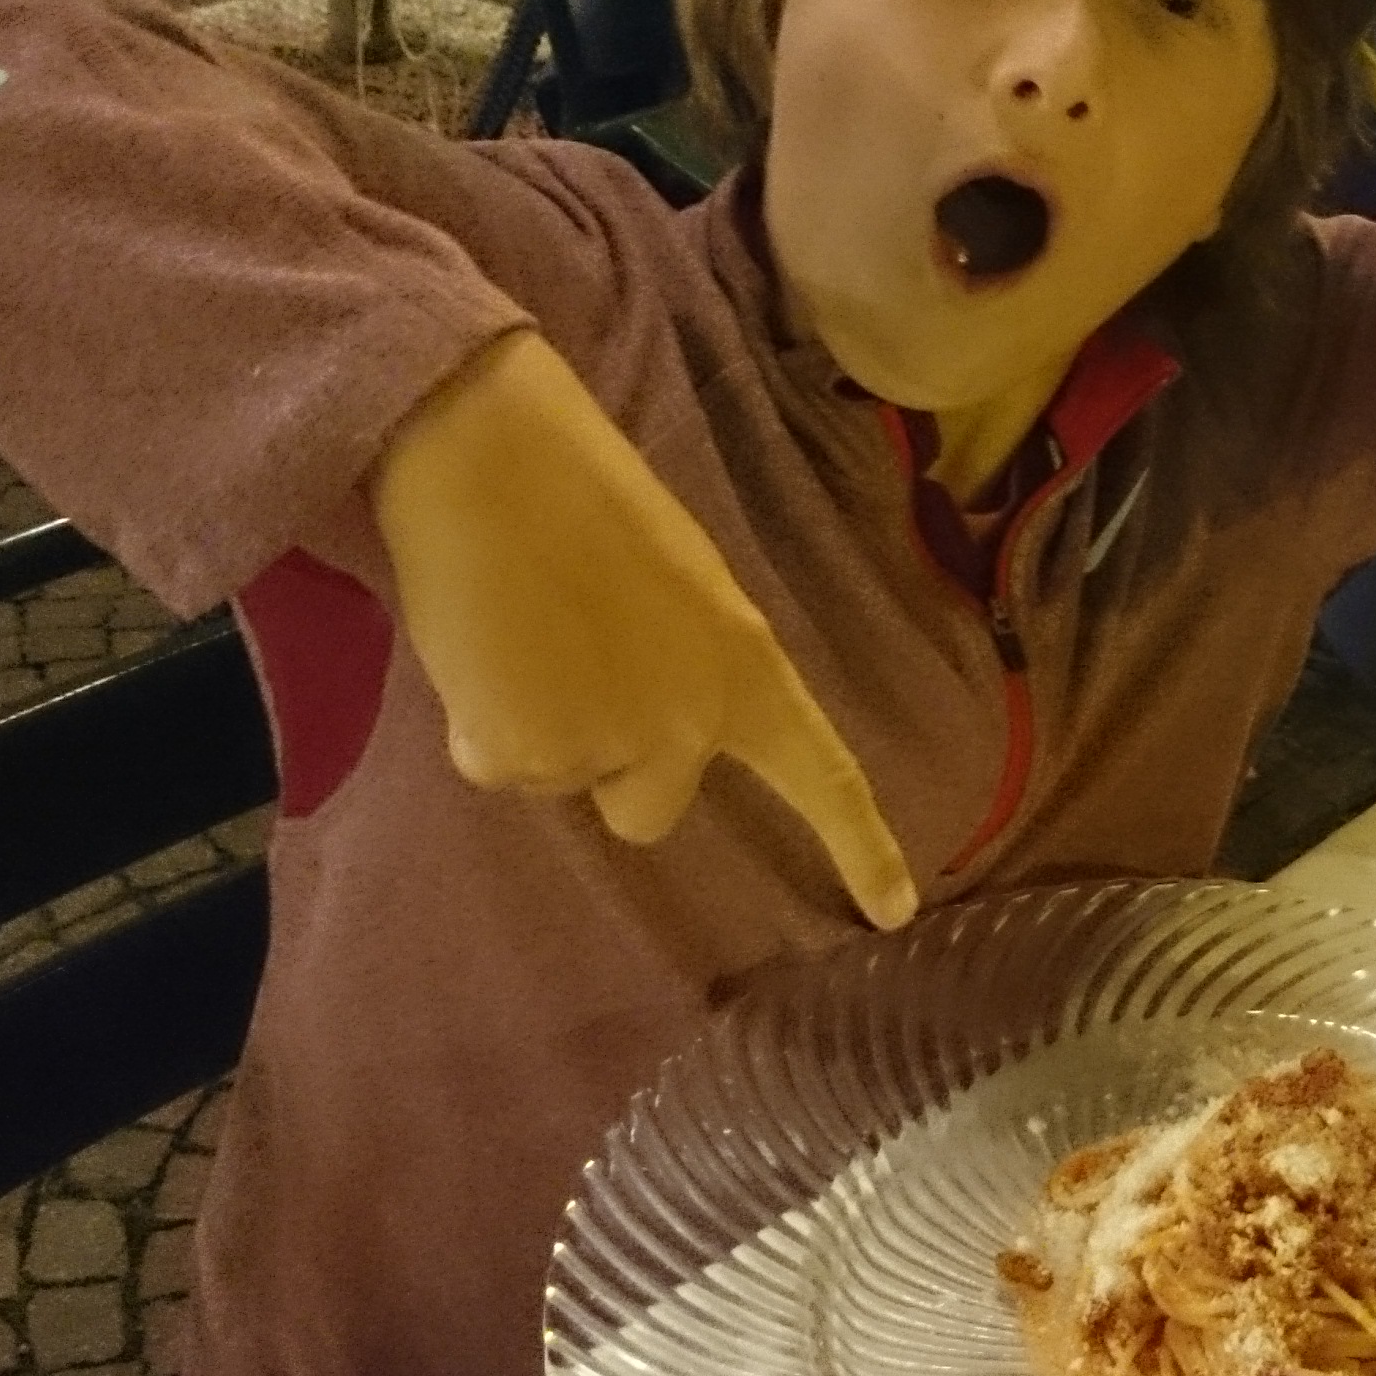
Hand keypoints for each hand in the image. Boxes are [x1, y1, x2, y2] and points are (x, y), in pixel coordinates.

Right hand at [371, 330, 916, 927]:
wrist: (492, 462)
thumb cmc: (583, 498)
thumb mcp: (674, 589)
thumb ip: (678, 670)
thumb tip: (625, 728)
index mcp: (747, 669)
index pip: (822, 774)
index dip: (860, 847)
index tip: (897, 913)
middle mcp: (689, 727)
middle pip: (646, 808)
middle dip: (606, 763)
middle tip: (564, 662)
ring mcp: (607, 749)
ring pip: (558, 776)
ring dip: (532, 725)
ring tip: (517, 629)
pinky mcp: (520, 758)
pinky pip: (493, 760)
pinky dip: (478, 719)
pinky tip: (479, 646)